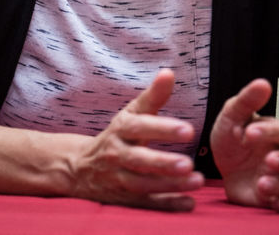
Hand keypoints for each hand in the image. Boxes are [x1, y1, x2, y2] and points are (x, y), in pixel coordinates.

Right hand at [70, 68, 203, 210]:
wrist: (81, 166)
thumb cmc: (118, 134)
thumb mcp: (131, 112)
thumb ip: (153, 96)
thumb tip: (169, 73)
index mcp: (121, 129)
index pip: (141, 127)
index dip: (163, 129)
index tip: (189, 130)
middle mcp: (118, 154)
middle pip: (140, 160)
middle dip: (164, 162)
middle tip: (189, 163)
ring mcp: (120, 179)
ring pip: (144, 184)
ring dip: (170, 185)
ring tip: (197, 181)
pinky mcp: (125, 199)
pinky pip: (146, 203)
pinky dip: (167, 204)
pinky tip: (188, 203)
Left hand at [210, 78, 278, 211]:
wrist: (225, 169)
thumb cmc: (232, 138)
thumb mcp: (232, 116)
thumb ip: (246, 101)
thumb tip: (264, 82)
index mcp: (274, 133)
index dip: (270, 131)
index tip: (248, 133)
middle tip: (267, 159)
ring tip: (262, 183)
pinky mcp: (274, 199)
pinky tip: (267, 199)